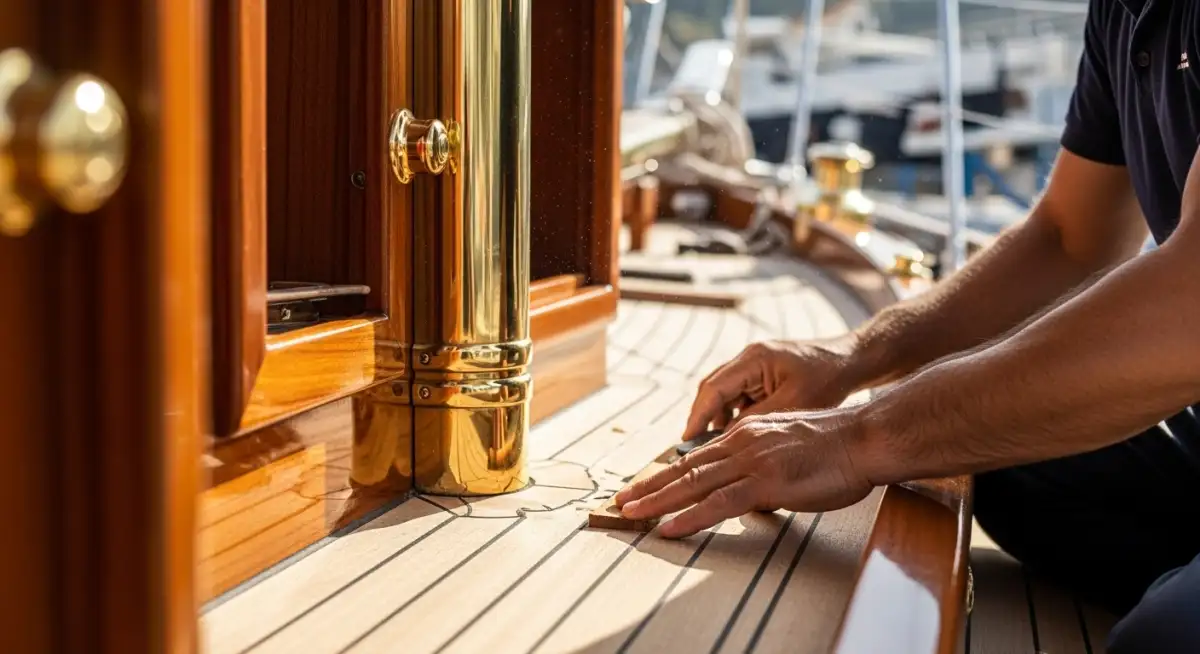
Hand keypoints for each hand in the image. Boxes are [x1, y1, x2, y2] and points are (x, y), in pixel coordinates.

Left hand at [614, 410, 873, 537]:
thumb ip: (762, 463)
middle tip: (621, 501)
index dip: (666, 474)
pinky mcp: (767, 482)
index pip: (697, 458)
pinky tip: (669, 527)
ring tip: (630, 513)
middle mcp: (742, 443)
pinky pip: (720, 503)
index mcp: (746, 435)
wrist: (866, 437)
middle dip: (649, 486)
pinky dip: (689, 516)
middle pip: (686, 469)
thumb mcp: (788, 447)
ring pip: (694, 484)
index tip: (643, 486)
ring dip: (658, 500)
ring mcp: (752, 462)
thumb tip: (748, 486)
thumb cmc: (837, 447)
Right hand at [682, 335, 860, 440]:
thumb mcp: (793, 405)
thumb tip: (727, 442)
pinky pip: (739, 397)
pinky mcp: (763, 376)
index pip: (713, 388)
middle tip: (693, 449)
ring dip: (719, 420)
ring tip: (716, 448)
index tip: (687, 441)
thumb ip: (758, 421)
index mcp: (754, 359)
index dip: (698, 417)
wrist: (853, 361)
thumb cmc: (829, 379)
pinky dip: (735, 417)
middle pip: (712, 390)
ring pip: (724, 395)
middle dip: (703, 420)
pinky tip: (739, 438)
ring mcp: (755, 366)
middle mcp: (748, 358)